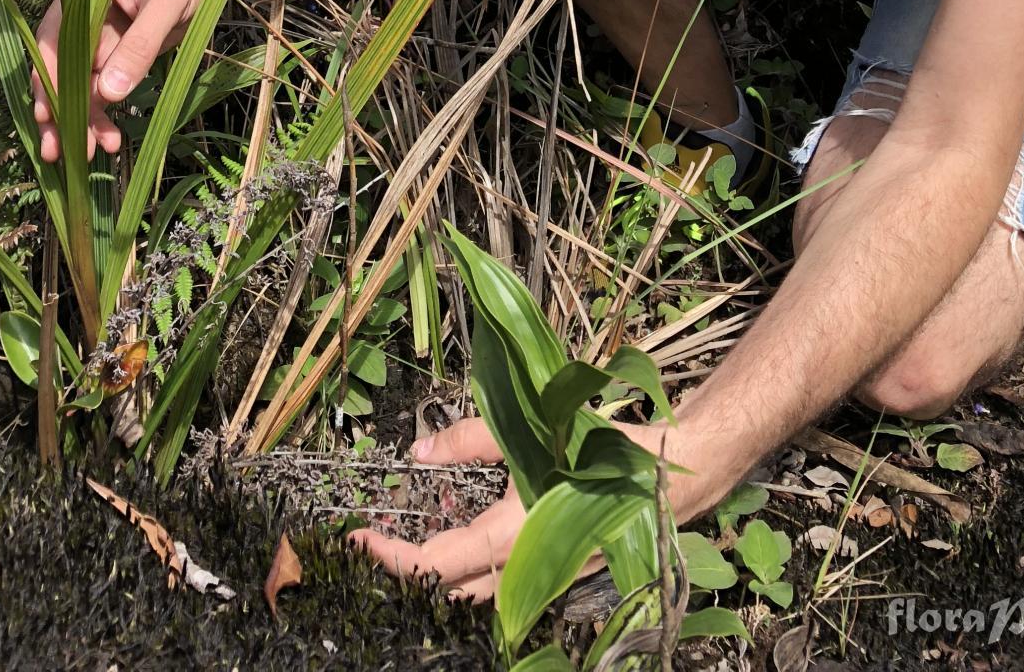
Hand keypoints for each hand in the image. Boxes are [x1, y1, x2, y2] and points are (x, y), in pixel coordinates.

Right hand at [32, 0, 220, 160]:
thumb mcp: (167, 4)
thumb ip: (139, 45)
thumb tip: (108, 94)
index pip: (55, 40)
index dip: (49, 78)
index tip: (49, 116)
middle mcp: (84, 17)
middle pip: (62, 67)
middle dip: (60, 110)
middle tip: (58, 151)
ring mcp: (101, 36)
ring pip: (82, 83)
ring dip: (84, 118)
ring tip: (95, 152)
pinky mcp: (119, 51)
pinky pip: (105, 84)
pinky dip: (104, 112)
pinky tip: (109, 139)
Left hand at [350, 414, 675, 600]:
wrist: (668, 475)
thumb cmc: (601, 447)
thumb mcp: (527, 428)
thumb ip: (468, 438)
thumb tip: (418, 451)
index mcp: (511, 536)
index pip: (434, 565)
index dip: (390, 558)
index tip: (354, 539)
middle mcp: (524, 569)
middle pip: (448, 591)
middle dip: (404, 573)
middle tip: (370, 543)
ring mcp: (542, 576)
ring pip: (474, 595)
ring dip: (436, 577)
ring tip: (403, 545)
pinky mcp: (556, 570)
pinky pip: (500, 586)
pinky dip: (468, 573)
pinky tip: (456, 546)